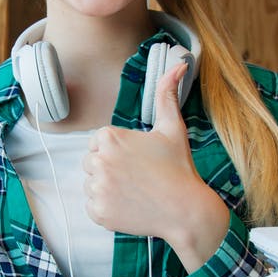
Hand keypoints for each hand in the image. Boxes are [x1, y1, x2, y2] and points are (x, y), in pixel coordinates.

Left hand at [82, 63, 228, 270]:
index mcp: (110, 137)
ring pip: (91, 184)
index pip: (97, 143)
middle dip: (110, 169)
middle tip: (138, 177)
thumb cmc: (179, 167)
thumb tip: (180, 64)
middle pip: (91, 163)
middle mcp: (98, 160)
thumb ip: (167, 94)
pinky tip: (129, 205)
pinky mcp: (98, 212)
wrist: (186, 210)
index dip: (117, 152)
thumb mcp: (173, 127)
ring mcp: (97, 188)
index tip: (137, 161)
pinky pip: (92, 206)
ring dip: (108, 188)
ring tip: (135, 191)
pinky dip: (107, 208)